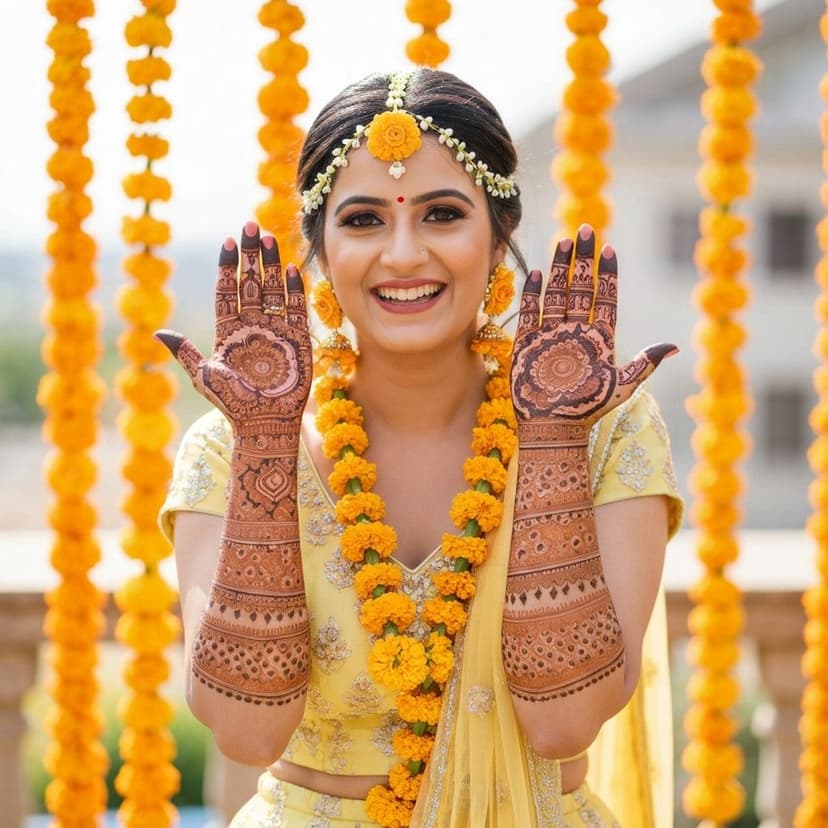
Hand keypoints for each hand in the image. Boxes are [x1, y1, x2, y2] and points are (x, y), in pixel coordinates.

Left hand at [155, 221, 312, 432]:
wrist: (264, 423)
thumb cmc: (232, 404)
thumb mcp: (204, 377)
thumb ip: (184, 352)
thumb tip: (158, 332)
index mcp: (228, 331)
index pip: (227, 291)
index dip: (228, 267)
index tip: (228, 243)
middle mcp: (252, 326)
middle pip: (251, 283)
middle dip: (250, 255)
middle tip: (250, 226)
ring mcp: (275, 331)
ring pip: (274, 290)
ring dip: (272, 264)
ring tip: (269, 238)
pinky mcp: (297, 341)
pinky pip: (296, 310)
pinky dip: (294, 290)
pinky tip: (291, 268)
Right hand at [510, 224, 676, 426]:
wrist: (554, 428)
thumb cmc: (588, 409)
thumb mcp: (622, 386)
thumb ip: (644, 363)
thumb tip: (674, 345)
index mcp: (599, 339)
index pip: (605, 298)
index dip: (608, 274)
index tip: (610, 248)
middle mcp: (576, 332)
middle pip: (580, 288)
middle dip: (583, 259)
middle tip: (585, 230)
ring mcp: (551, 336)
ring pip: (557, 294)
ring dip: (560, 268)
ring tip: (564, 243)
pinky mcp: (528, 344)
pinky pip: (530, 313)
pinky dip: (532, 294)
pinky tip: (535, 273)